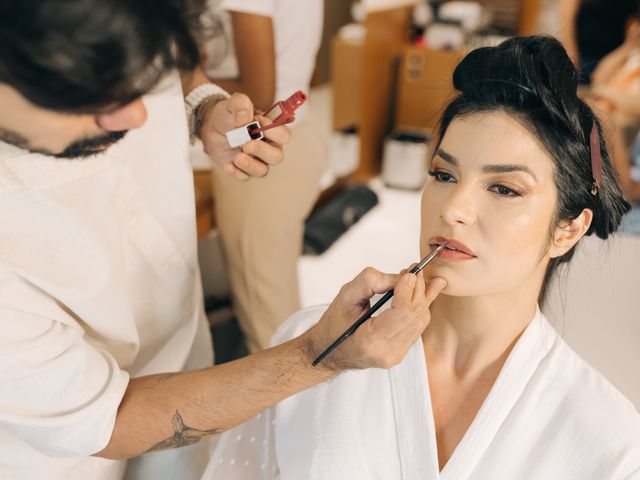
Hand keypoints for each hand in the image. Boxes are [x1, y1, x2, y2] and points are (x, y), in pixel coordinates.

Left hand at [199, 93, 290, 180]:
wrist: (210, 126)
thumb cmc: (229, 115)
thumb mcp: (234, 103)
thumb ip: (241, 103)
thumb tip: (245, 118)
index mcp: (272, 131)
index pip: (284, 136)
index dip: (273, 131)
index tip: (256, 122)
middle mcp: (268, 148)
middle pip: (276, 157)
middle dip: (262, 151)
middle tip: (246, 144)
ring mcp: (256, 161)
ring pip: (262, 170)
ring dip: (250, 165)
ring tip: (236, 157)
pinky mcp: (243, 170)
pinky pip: (244, 176)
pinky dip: (236, 172)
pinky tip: (228, 165)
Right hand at [304, 267, 446, 371]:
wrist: (329, 353)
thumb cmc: (333, 326)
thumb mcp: (344, 297)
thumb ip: (369, 282)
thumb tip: (398, 277)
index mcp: (370, 341)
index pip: (402, 313)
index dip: (407, 290)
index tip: (406, 273)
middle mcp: (387, 352)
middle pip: (416, 316)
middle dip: (418, 289)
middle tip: (413, 270)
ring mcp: (396, 355)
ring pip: (421, 321)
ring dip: (422, 296)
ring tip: (418, 277)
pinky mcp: (401, 353)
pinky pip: (418, 327)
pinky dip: (420, 306)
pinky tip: (425, 291)